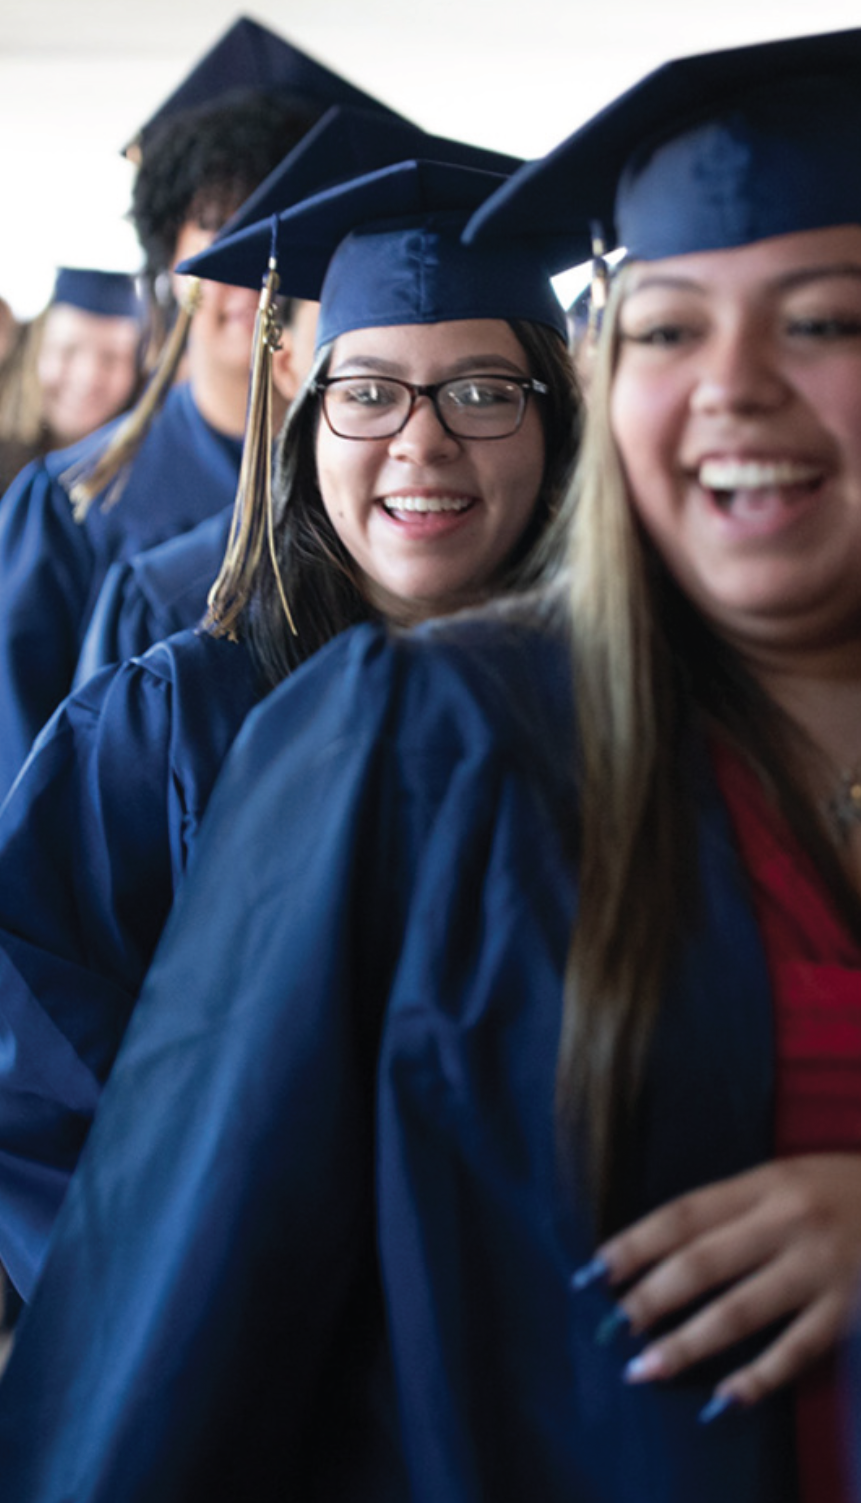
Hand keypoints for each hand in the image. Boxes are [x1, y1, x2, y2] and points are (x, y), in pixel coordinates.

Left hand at [591, 1155, 860, 1410]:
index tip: (595, 1271)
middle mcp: (788, 1223)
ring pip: (739, 1313)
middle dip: (650, 1298)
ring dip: (687, 1344)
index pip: (684, 1214)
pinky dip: (757, 1378)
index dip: (635, 1243)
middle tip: (611, 1328)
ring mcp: (821, 1269)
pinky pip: (795, 1352)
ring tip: (645, 1369)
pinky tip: (723, 1400)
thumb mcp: (791, 1178)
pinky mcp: (850, 1312)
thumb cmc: (850, 1189)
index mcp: (767, 1183)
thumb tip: (668, 1248)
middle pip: (702, 1264)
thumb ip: (739, 1208)